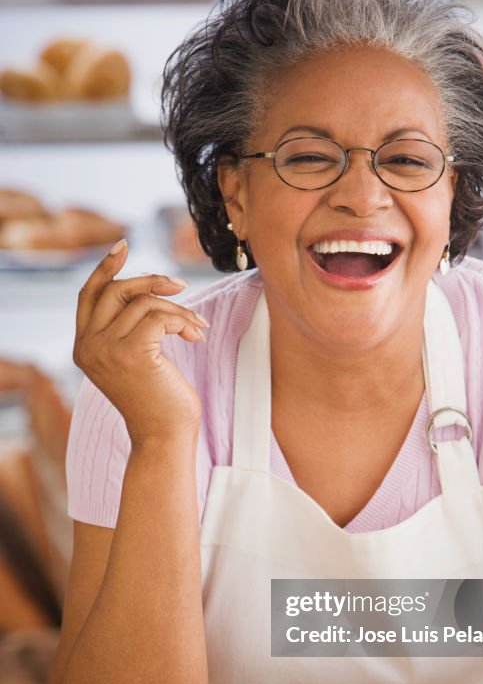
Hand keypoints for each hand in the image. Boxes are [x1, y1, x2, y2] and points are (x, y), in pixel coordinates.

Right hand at [73, 240, 208, 444]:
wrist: (164, 437)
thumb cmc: (159, 400)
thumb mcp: (135, 359)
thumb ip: (128, 329)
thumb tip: (149, 291)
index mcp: (84, 347)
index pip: (88, 295)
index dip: (104, 267)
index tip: (123, 246)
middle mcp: (88, 347)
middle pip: (115, 290)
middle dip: (151, 281)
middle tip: (182, 286)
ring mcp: (106, 350)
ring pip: (145, 303)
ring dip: (179, 311)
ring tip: (198, 327)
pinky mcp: (131, 354)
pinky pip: (159, 316)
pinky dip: (183, 321)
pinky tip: (196, 335)